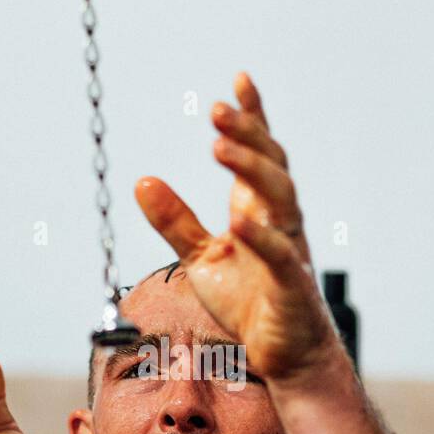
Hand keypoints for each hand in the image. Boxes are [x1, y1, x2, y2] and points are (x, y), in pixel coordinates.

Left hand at [134, 72, 339, 381]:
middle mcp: (279, 222)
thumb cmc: (249, 302)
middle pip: (270, 165)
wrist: (284, 354)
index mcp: (258, 210)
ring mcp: (288, 250)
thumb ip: (175, 220)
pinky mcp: (292, 285)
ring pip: (280, 198)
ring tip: (220, 147)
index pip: (260, 154)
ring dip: (252, 170)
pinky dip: (261, 236)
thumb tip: (142, 180)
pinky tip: (239, 220)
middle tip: (217, 110)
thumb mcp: (202, 257)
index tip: (238, 80)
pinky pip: (280, 255)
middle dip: (247, 134)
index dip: (252, 117)